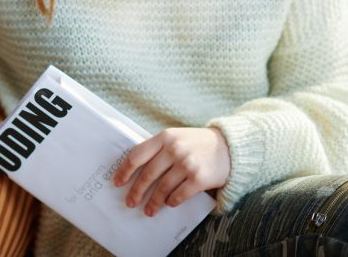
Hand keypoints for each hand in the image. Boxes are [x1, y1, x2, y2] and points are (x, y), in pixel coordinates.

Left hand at [112, 127, 229, 216]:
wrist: (230, 147)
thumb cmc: (196, 144)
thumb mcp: (175, 137)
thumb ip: (157, 149)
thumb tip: (133, 169)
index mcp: (164, 137)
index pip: (137, 155)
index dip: (124, 170)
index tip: (117, 182)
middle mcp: (174, 149)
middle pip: (148, 174)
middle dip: (136, 191)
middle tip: (130, 202)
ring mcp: (187, 163)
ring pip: (163, 187)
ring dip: (154, 201)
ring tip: (148, 210)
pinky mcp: (200, 178)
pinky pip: (179, 194)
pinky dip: (172, 201)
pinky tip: (169, 204)